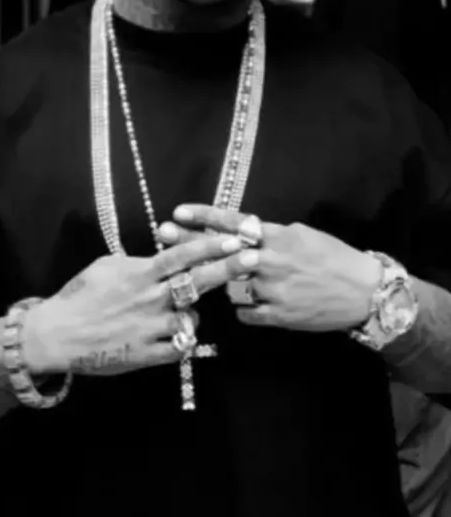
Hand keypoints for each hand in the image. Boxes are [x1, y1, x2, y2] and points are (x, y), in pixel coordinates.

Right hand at [22, 234, 247, 377]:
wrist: (59, 335)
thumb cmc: (80, 295)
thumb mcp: (106, 266)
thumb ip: (137, 262)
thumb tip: (158, 256)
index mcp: (141, 274)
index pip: (182, 256)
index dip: (210, 246)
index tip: (234, 239)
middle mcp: (151, 299)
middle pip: (197, 281)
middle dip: (227, 269)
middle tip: (253, 259)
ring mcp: (152, 328)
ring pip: (192, 318)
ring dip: (192, 315)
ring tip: (181, 313)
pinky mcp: (148, 354)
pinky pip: (179, 348)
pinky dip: (182, 341)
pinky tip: (176, 336)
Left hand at [160, 205, 380, 332]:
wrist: (364, 292)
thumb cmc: (334, 257)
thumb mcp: (302, 234)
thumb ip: (270, 234)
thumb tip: (242, 231)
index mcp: (278, 237)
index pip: (235, 222)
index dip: (204, 216)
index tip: (178, 211)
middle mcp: (271, 261)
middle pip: (221, 252)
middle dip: (189, 243)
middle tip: (162, 235)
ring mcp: (272, 290)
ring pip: (229, 286)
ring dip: (222, 282)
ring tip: (213, 280)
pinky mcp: (277, 316)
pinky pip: (245, 312)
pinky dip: (245, 307)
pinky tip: (253, 303)